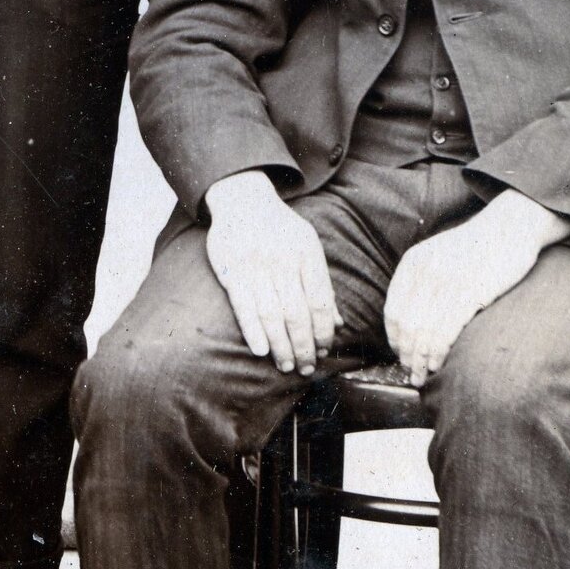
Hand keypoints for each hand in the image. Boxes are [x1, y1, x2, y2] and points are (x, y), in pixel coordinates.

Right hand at [204, 170, 341, 373]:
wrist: (243, 200)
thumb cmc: (281, 229)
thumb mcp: (309, 247)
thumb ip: (322, 284)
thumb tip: (338, 323)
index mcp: (306, 255)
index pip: (320, 303)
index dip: (323, 333)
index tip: (324, 352)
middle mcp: (282, 261)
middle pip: (297, 314)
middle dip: (304, 347)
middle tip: (306, 368)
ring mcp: (255, 266)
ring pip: (272, 315)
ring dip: (281, 346)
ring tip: (287, 365)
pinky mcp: (231, 270)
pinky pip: (243, 306)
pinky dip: (253, 331)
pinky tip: (261, 350)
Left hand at [382, 191, 569, 383]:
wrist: (511, 227)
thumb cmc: (479, 247)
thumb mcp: (439, 256)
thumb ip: (423, 281)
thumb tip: (412, 321)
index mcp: (413, 263)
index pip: (394, 310)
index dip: (395, 338)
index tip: (401, 354)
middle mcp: (424, 272)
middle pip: (407, 325)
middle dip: (407, 355)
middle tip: (411, 373)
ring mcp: (446, 282)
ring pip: (424, 332)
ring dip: (420, 360)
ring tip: (422, 376)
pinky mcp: (470, 292)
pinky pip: (446, 331)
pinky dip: (438, 352)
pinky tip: (438, 364)